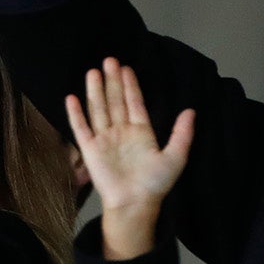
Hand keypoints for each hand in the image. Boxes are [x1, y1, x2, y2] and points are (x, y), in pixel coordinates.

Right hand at [65, 58, 194, 260]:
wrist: (135, 204)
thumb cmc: (156, 184)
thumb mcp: (176, 156)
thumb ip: (182, 133)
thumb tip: (191, 110)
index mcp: (141, 132)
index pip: (134, 102)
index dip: (130, 85)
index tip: (127, 68)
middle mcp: (121, 132)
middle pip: (115, 101)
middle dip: (112, 81)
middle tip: (109, 60)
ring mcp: (105, 140)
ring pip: (99, 109)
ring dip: (95, 91)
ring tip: (93, 71)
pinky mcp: (90, 150)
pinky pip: (81, 128)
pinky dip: (76, 114)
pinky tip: (72, 97)